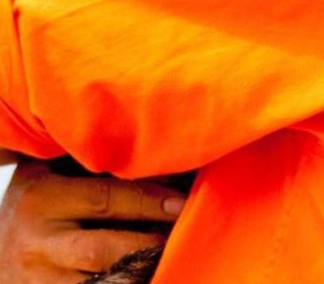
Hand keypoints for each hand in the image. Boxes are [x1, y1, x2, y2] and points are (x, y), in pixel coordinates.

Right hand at [0, 158, 184, 283]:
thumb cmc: (40, 196)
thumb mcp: (55, 170)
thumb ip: (96, 163)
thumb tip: (162, 158)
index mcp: (41, 198)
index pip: (105, 199)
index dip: (148, 201)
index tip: (182, 202)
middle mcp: (36, 244)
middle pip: (103, 250)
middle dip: (147, 245)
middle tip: (183, 234)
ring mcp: (35, 282)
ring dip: (136, 274)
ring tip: (169, 260)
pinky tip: (145, 275)